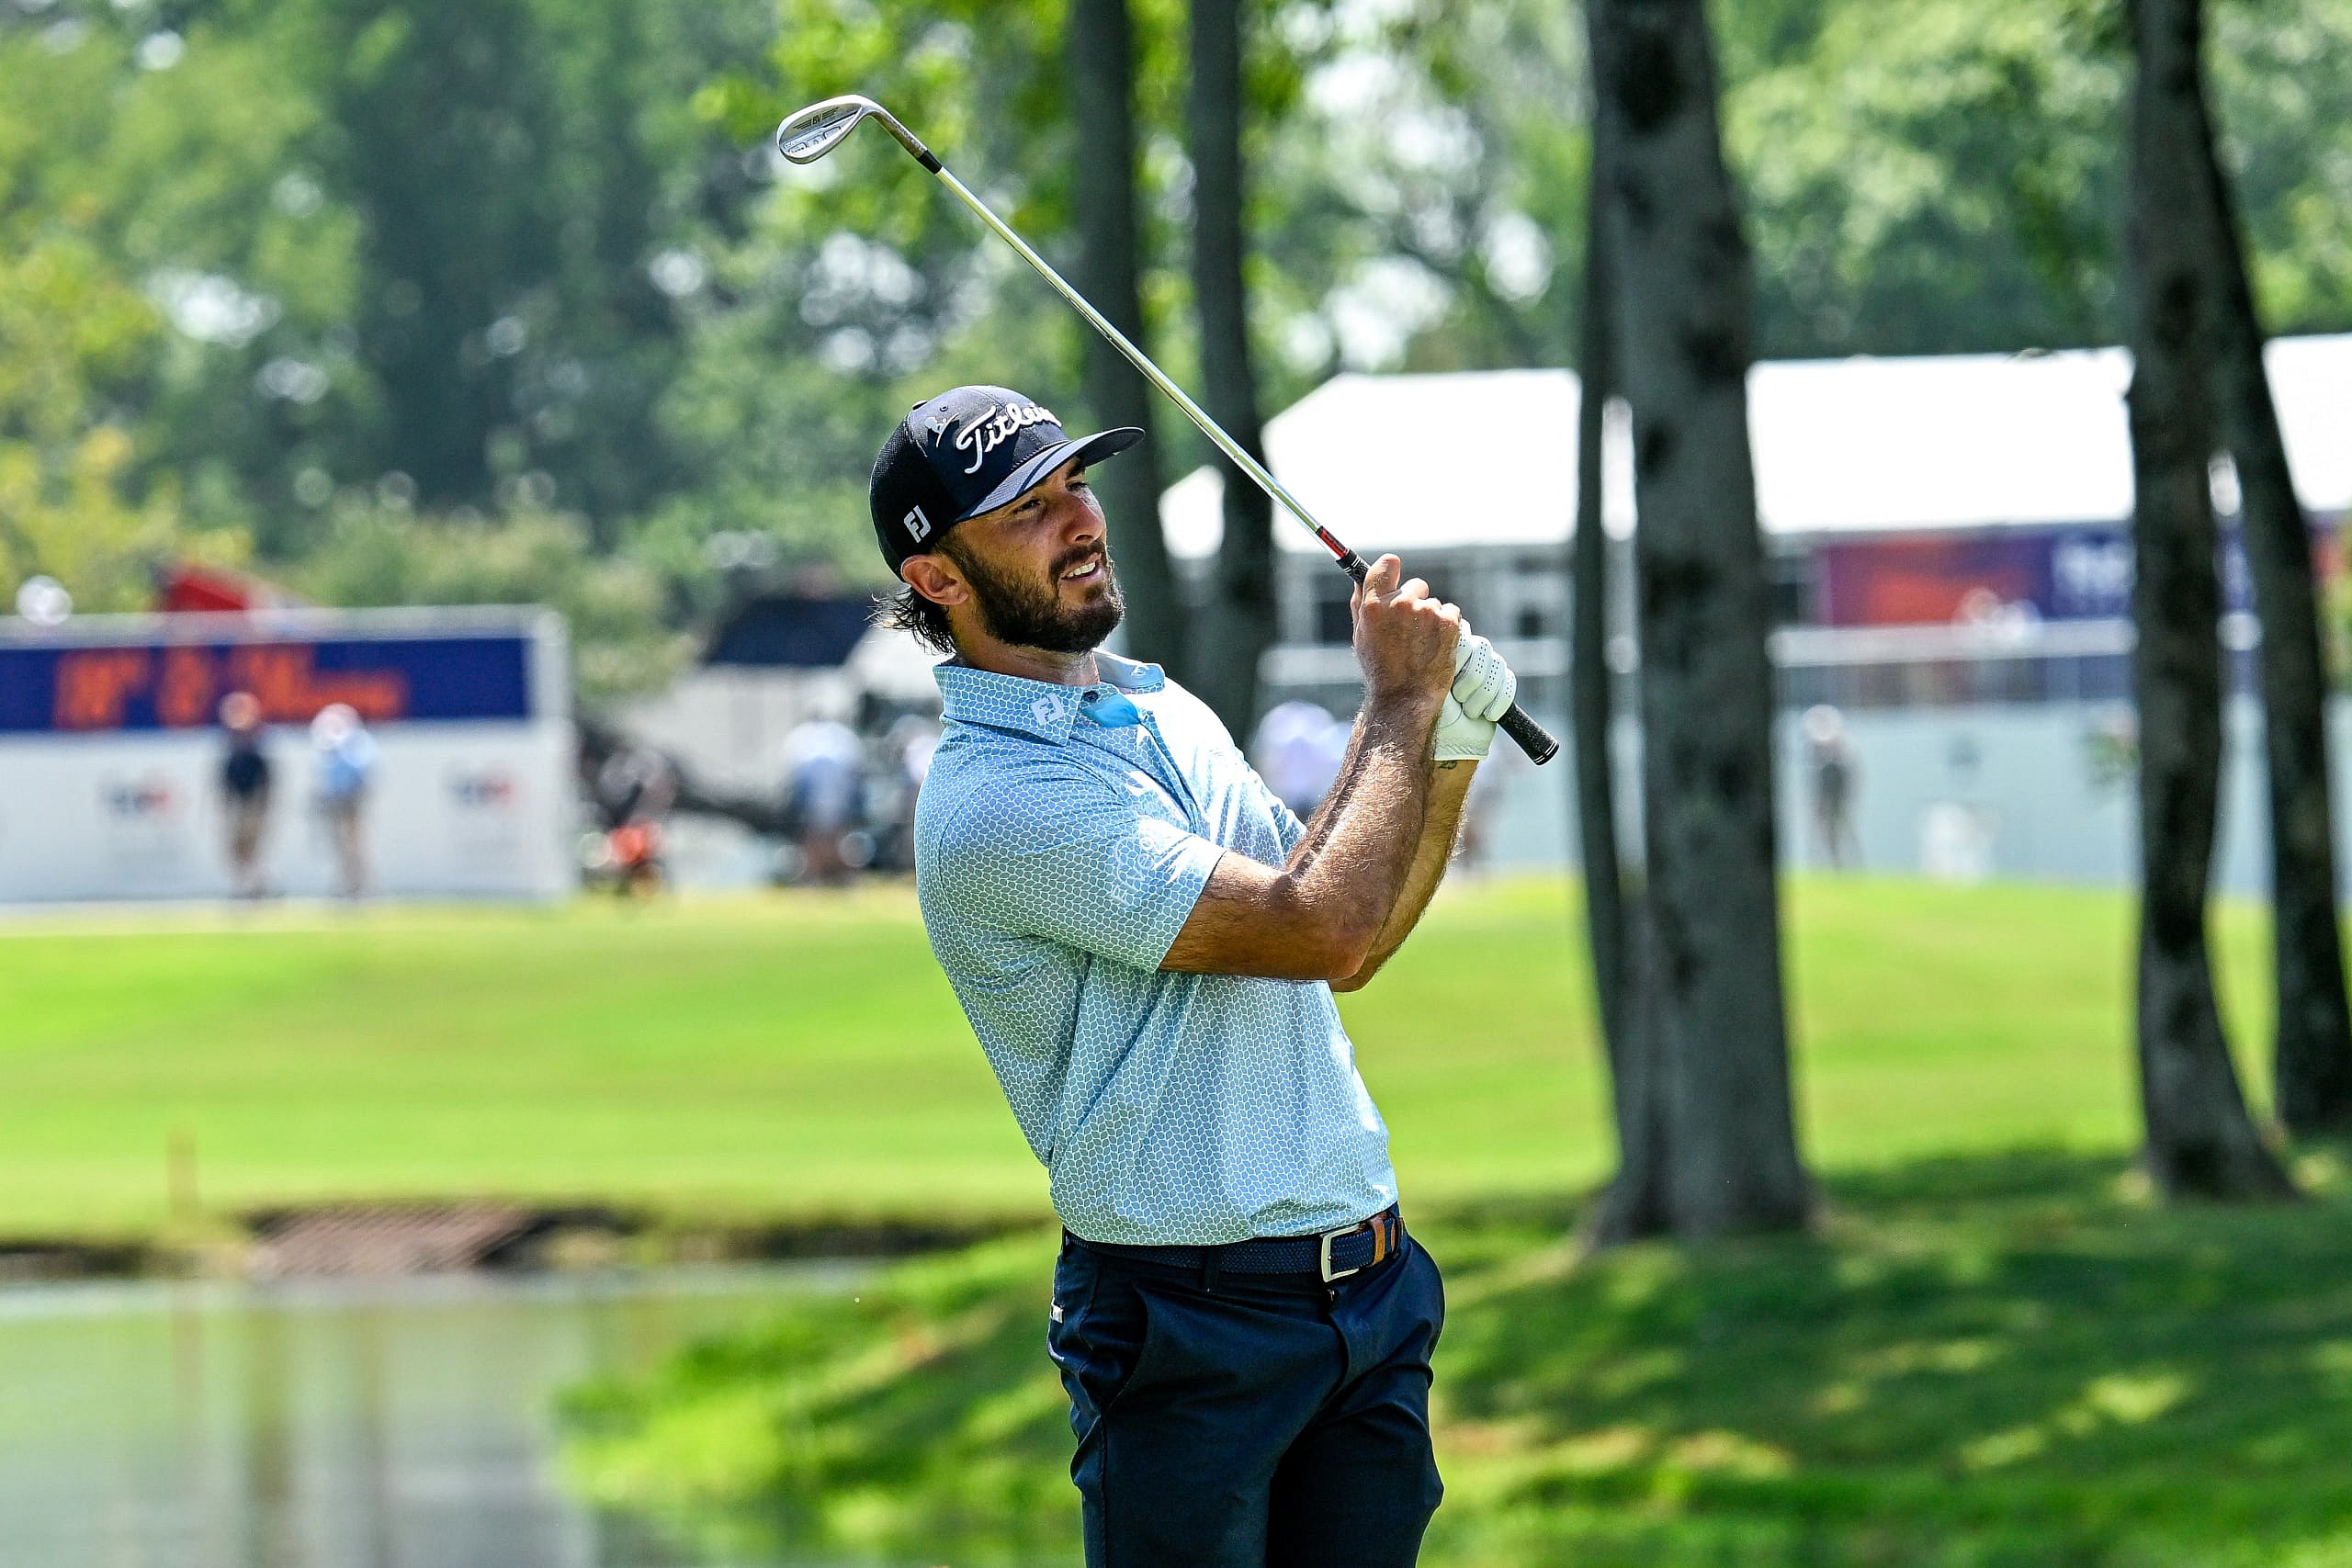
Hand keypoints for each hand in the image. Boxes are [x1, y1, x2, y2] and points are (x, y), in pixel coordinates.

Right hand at [1351, 554, 1458, 710]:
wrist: (1404, 698)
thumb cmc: (1380, 670)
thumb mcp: (1361, 637)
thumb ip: (1361, 605)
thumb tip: (1362, 581)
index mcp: (1374, 606)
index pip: (1387, 565)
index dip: (1392, 568)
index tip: (1396, 570)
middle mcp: (1400, 604)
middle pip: (1416, 586)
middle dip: (1415, 602)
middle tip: (1411, 629)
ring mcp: (1426, 612)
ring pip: (1434, 603)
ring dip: (1431, 619)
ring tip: (1422, 644)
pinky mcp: (1448, 622)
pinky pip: (1451, 612)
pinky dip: (1448, 626)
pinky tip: (1437, 644)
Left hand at [1432, 629, 1517, 760]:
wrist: (1449, 742)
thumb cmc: (1431, 712)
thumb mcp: (1428, 681)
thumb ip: (1437, 654)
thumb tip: (1449, 631)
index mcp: (1447, 649)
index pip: (1463, 633)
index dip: (1458, 656)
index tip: (1447, 678)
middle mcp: (1468, 654)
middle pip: (1482, 647)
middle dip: (1470, 678)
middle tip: (1457, 698)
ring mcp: (1486, 668)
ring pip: (1497, 664)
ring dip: (1482, 694)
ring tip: (1468, 711)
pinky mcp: (1502, 684)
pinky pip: (1508, 682)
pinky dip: (1497, 702)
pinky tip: (1484, 714)